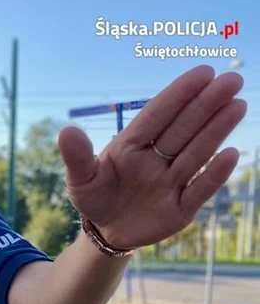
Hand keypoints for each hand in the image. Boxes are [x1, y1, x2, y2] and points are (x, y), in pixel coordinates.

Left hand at [59, 65, 245, 250]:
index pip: (158, 115)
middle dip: (206, 104)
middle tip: (232, 80)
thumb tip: (67, 130)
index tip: (204, 72)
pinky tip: (230, 153)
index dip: (179, 94)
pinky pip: (199, 190)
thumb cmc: (94, 197)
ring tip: (237, 105)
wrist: (106, 231)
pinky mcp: (181, 208)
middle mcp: (156, 159)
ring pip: (196, 153)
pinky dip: (213, 175)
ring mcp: (171, 182)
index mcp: (131, 146)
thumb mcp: (80, 179)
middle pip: (183, 128)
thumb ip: (76, 156)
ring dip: (216, 130)